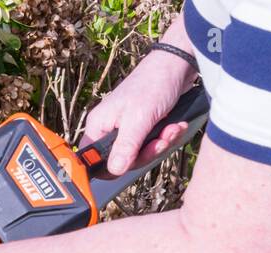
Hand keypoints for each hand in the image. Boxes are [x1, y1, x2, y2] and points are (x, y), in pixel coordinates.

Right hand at [81, 49, 196, 175]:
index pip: (93, 160)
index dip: (112, 167)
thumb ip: (126, 147)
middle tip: (161, 140)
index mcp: (98, 126)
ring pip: (139, 152)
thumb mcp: (139, 119)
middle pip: (121, 160)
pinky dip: (164, 137)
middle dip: (146, 153)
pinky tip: (175, 126)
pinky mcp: (141, 125)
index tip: (132, 162)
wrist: (177, 64)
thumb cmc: (153, 85)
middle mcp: (108, 128)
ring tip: (172, 129)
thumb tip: (115, 171)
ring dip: (159, 143)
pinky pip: (150, 143)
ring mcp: (125, 127)